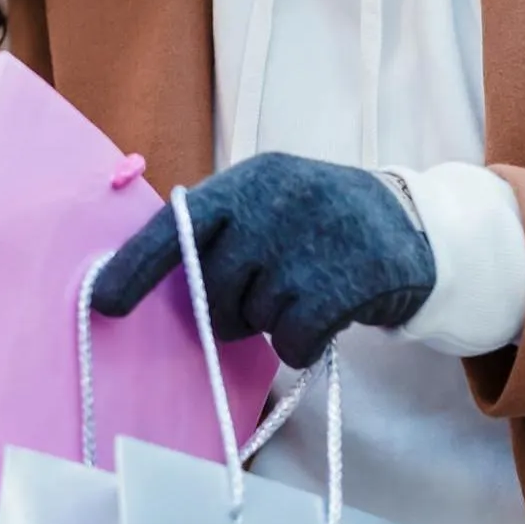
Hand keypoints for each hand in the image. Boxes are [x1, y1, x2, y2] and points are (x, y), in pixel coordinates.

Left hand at [91, 153, 436, 367]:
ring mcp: (308, 242)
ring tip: (311, 292)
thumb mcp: (276, 203)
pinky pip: (293, 341)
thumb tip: (159, 287)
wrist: (420, 229)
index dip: (135, 268)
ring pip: (254, 318)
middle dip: (230, 307)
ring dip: (276, 322)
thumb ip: (225, 232)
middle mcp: (274, 203)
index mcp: (250, 180)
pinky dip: (306, 343)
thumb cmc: (328, 225)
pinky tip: (330, 319)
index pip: (178, 226)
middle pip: (212, 288)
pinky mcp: (341, 284)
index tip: (104, 305)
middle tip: (267, 295)